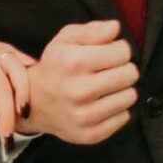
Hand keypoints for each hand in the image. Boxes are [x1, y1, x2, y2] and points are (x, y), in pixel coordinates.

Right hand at [20, 19, 136, 146]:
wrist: (32, 103)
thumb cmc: (55, 67)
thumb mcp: (66, 40)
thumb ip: (92, 30)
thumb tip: (115, 28)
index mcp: (73, 62)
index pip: (123, 52)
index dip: (118, 49)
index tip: (108, 54)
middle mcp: (79, 90)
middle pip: (130, 74)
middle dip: (122, 69)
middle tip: (107, 71)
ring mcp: (85, 116)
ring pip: (130, 96)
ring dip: (120, 89)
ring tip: (104, 88)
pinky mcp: (90, 134)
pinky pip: (124, 117)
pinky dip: (116, 109)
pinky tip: (100, 104)